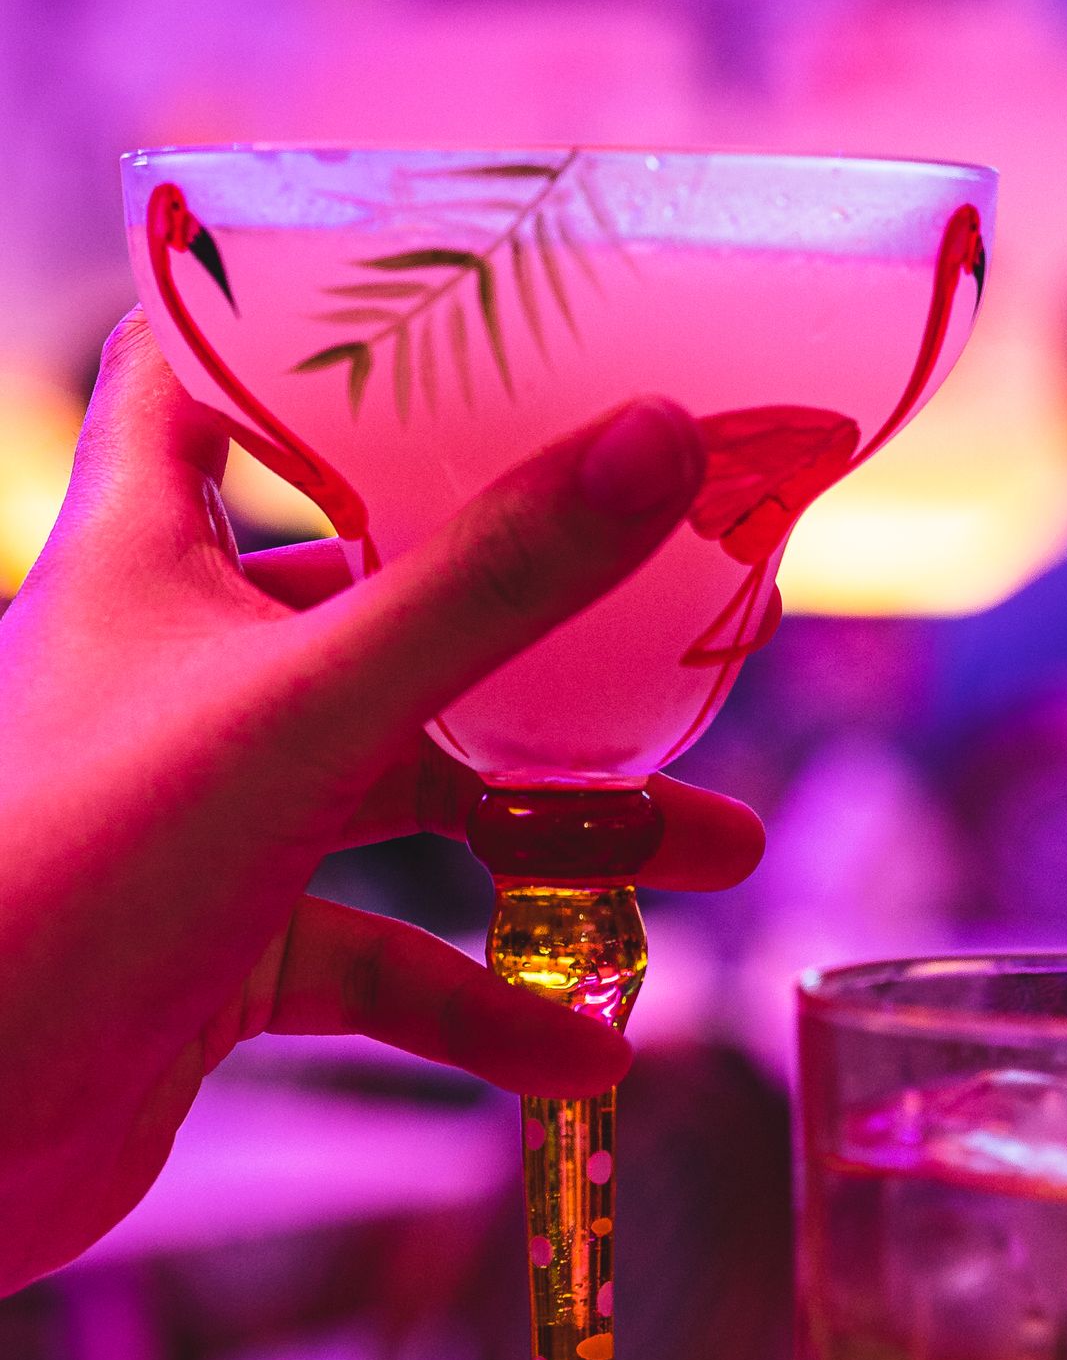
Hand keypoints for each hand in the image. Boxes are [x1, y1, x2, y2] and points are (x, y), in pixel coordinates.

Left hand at [0, 317, 762, 1290]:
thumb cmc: (60, 873)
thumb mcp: (304, 710)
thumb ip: (486, 588)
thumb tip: (658, 441)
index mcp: (148, 553)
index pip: (206, 376)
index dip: (314, 326)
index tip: (461, 310)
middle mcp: (176, 665)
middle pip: (381, 599)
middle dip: (539, 625)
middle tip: (681, 622)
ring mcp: (204, 810)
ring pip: (407, 790)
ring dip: (551, 829)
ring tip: (708, 855)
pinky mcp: (218, 946)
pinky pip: (375, 954)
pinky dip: (476, 999)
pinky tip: (577, 1050)